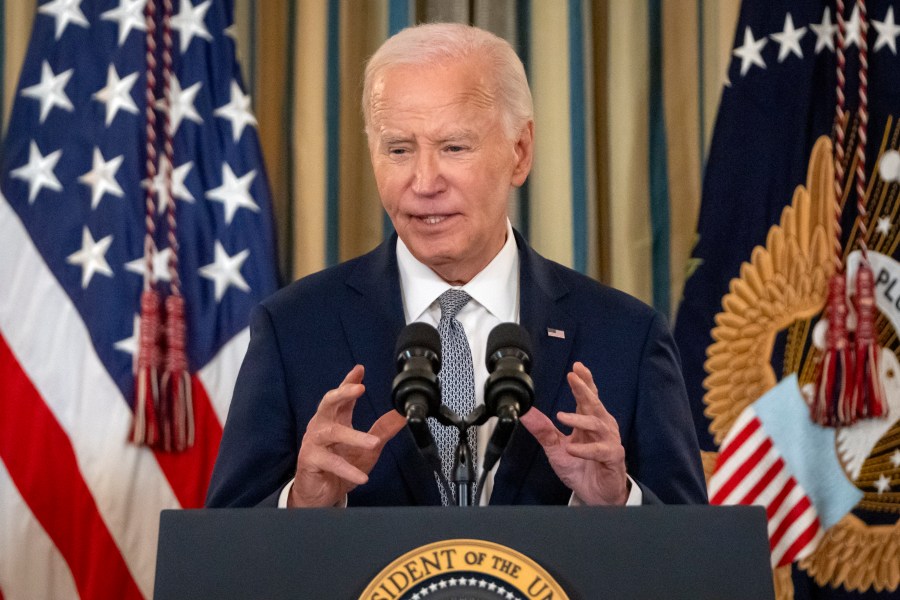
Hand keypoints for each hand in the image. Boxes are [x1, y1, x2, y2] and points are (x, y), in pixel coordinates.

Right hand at [288, 365, 406, 506]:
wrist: (321, 494)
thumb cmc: (341, 466)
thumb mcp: (368, 448)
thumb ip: (382, 430)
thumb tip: (402, 415)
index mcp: (336, 419)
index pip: (342, 396)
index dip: (350, 382)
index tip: (360, 369)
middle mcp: (322, 426)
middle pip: (329, 403)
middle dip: (343, 392)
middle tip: (360, 388)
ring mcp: (315, 442)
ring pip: (332, 433)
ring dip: (353, 437)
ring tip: (373, 444)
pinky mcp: (310, 460)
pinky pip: (330, 462)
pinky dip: (347, 470)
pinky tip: (362, 477)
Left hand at [519, 362, 627, 504]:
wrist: (596, 495)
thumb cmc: (580, 468)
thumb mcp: (556, 448)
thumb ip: (543, 430)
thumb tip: (525, 413)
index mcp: (588, 422)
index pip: (587, 397)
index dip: (584, 381)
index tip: (576, 367)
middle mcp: (601, 427)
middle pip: (594, 404)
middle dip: (584, 389)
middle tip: (574, 377)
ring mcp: (609, 441)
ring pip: (597, 424)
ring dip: (579, 419)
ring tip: (562, 416)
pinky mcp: (612, 457)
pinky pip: (600, 450)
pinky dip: (586, 449)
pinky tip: (572, 449)